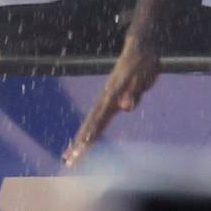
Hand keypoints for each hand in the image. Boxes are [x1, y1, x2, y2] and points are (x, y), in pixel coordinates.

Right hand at [67, 38, 161, 164]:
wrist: (142, 48)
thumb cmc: (143, 64)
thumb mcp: (141, 77)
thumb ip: (133, 92)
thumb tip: (125, 107)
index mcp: (111, 97)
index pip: (97, 122)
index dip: (88, 138)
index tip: (79, 153)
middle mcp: (105, 99)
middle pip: (89, 125)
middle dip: (79, 144)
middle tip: (67, 161)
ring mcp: (107, 100)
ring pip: (90, 123)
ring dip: (80, 141)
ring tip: (68, 156)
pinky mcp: (110, 101)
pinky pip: (97, 120)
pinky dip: (88, 133)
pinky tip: (84, 142)